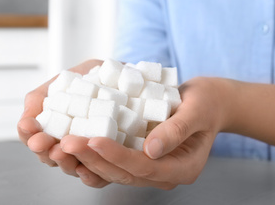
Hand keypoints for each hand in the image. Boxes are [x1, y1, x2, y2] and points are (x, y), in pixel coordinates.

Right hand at [17, 59, 104, 178]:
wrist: (127, 73)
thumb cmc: (93, 77)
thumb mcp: (64, 81)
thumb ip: (40, 97)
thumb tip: (26, 118)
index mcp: (55, 128)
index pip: (34, 137)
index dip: (28, 134)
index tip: (27, 126)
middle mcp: (69, 144)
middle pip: (49, 156)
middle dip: (43, 149)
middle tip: (41, 142)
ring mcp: (89, 154)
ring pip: (71, 167)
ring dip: (63, 161)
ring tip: (61, 149)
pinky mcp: (111, 161)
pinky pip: (99, 178)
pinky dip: (90, 176)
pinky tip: (85, 168)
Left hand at [59, 77, 231, 188]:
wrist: (211, 102)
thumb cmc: (208, 103)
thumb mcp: (197, 111)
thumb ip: (176, 131)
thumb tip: (151, 150)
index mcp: (182, 167)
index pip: (144, 167)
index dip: (117, 155)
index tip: (94, 141)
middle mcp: (165, 173)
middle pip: (125, 173)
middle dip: (93, 159)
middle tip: (67, 143)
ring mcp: (153, 167)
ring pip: (116, 170)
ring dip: (88, 159)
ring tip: (63, 145)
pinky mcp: (141, 156)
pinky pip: (116, 161)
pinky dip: (96, 155)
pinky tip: (76, 147)